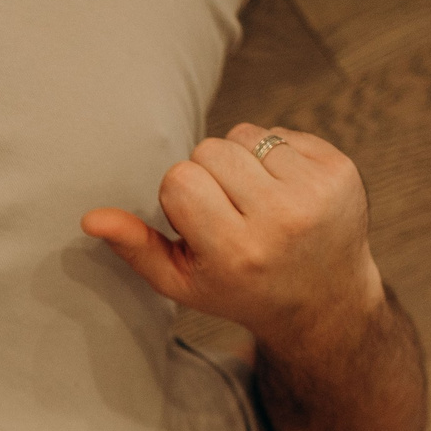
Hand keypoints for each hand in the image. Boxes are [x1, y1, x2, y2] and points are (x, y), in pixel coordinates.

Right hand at [82, 124, 385, 346]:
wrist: (324, 298)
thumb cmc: (240, 288)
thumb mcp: (182, 282)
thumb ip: (136, 249)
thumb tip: (90, 219)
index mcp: (235, 251)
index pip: (180, 180)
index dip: (179, 196)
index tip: (197, 223)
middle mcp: (280, 220)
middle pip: (210, 150)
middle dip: (208, 174)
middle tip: (227, 210)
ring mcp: (315, 192)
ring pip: (245, 135)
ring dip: (240, 160)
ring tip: (254, 199)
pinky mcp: (340, 170)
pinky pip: (281, 132)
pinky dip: (274, 154)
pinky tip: (283, 190)